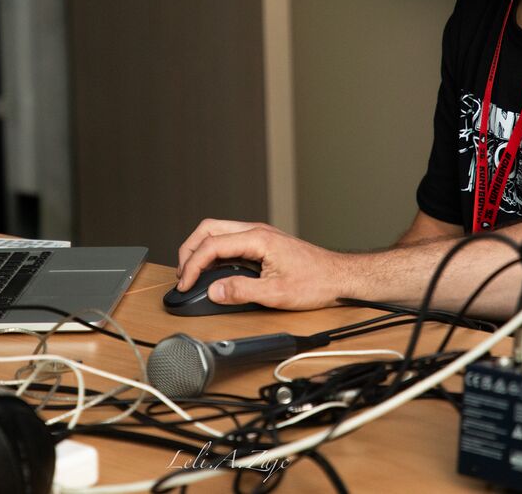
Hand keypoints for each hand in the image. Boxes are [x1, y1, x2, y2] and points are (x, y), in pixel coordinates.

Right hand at [175, 218, 351, 309]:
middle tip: (182, 275)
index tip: (185, 285)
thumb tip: (214, 291)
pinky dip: (213, 252)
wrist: (339, 277)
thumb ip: (242, 291)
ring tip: (192, 273)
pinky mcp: (262, 243)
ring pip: (217, 232)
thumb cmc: (316, 282)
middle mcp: (256, 231)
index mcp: (258, 238)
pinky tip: (212, 270)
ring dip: (200, 250)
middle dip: (189, 250)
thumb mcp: (276, 293)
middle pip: (209, 229)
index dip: (193, 266)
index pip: (212, 245)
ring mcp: (259, 235)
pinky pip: (229, 240)